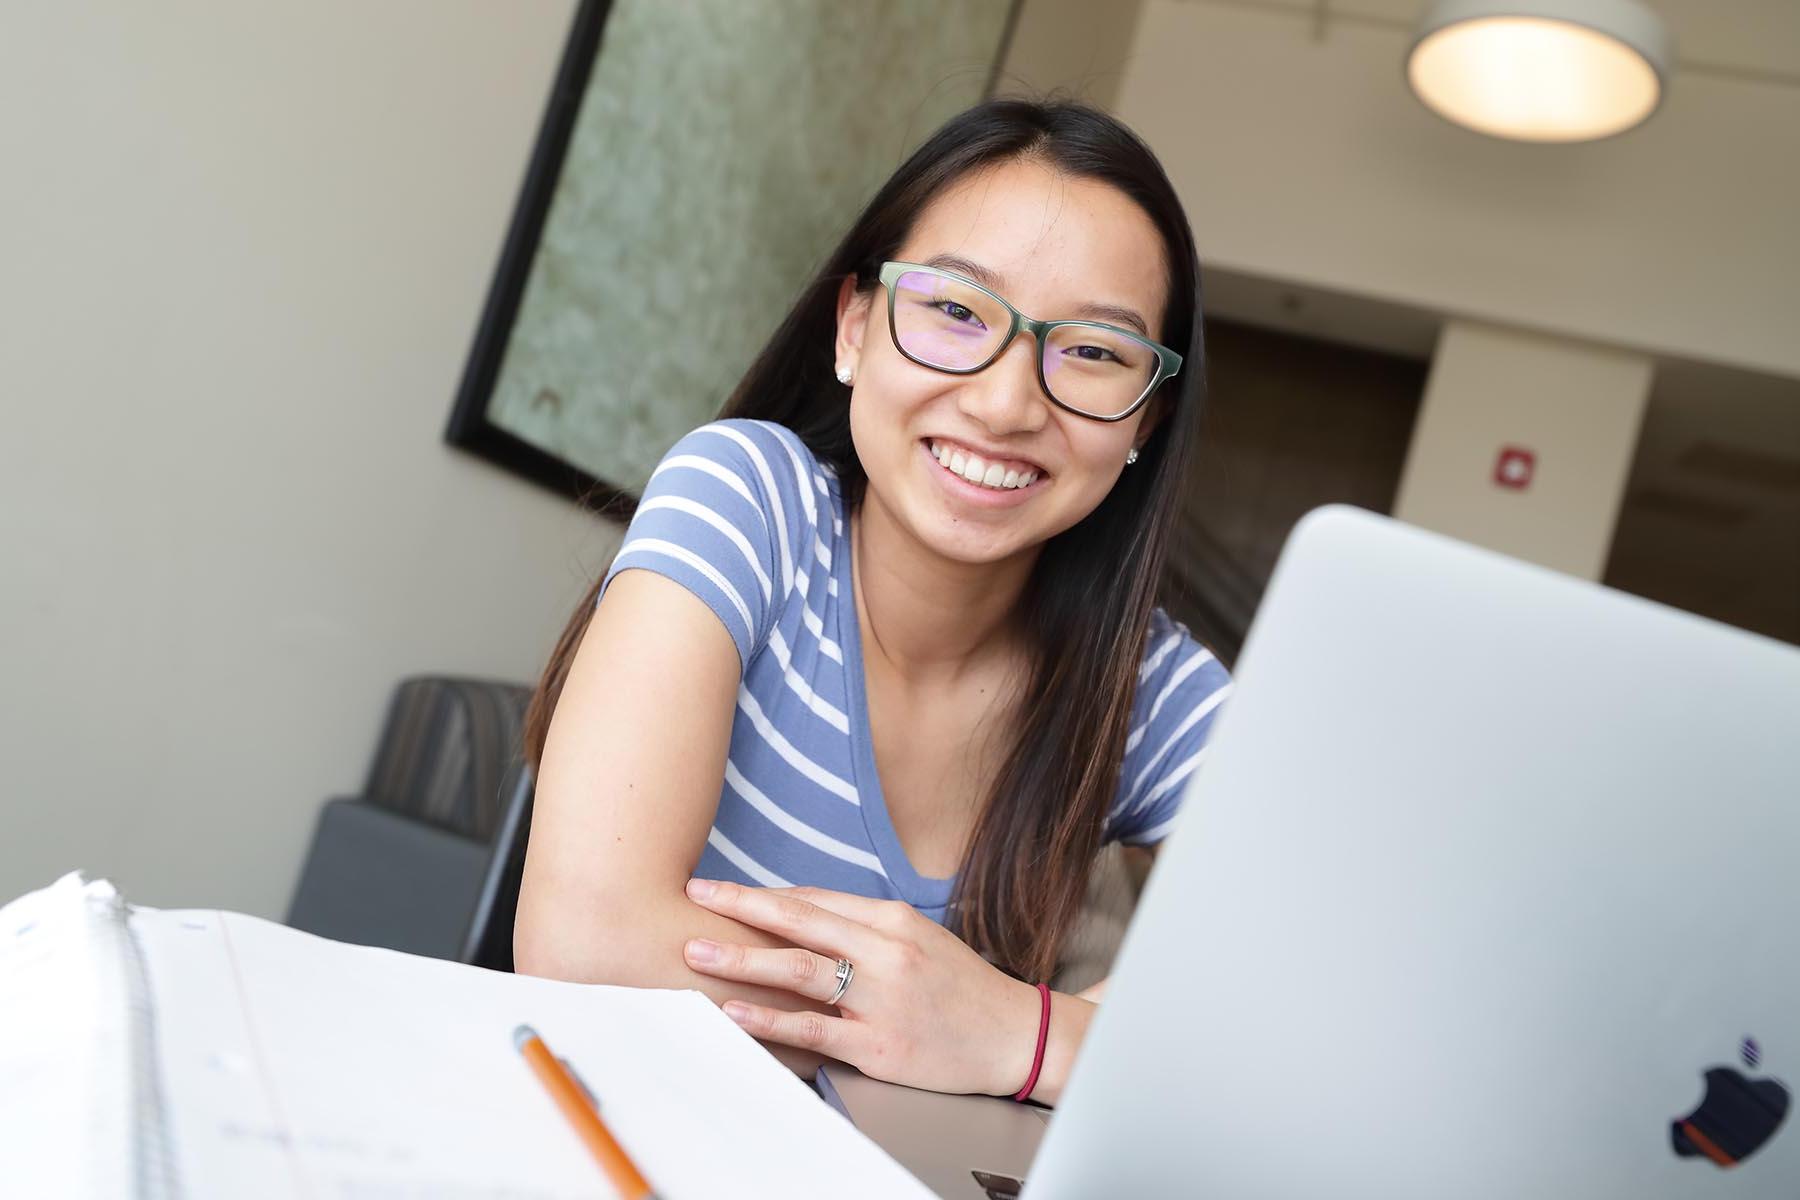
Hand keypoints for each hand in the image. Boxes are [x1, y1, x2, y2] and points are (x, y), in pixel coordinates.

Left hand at [681, 879, 1041, 1096]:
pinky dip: (771, 1019)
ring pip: (800, 970)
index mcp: (894, 919)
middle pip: (801, 920)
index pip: (816, 899)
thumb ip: (866, 926)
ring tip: (698, 951)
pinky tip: (737, 1011)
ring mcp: (883, 998)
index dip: (764, 894)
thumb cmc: (962, 987)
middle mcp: (887, 951)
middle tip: (697, 896)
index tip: (722, 889)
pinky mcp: (880, 1045)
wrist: (1015, 1036)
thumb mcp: (920, 939)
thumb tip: (804, 914)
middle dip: (741, 906)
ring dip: (743, 958)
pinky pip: (815, 1029)